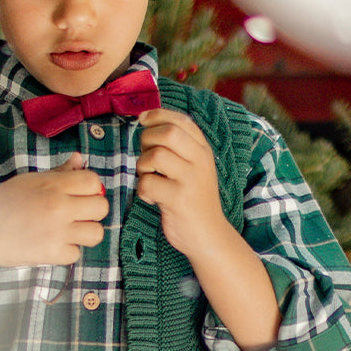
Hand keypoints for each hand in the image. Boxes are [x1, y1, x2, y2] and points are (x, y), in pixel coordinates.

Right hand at [0, 152, 107, 266]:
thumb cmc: (1, 203)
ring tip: (68, 231)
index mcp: (53, 185)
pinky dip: (66, 251)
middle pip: (101, 208)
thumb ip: (59, 172)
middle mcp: (59, 207)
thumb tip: (79, 159)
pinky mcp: (52, 254)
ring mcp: (57, 233)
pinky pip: (76, 254)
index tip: (80, 195)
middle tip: (76, 214)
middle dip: (92, 211)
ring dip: (85, 233)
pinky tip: (52, 244)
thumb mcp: (29, 181)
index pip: (93, 182)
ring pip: (96, 233)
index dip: (90, 188)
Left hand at [136, 110, 227, 256]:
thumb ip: (178, 146)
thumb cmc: (193, 198)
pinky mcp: (179, 200)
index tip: (143, 120)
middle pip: (167, 133)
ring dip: (142, 166)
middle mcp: (200, 161)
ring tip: (149, 178)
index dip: (158, 115)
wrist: (208, 234)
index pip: (181, 120)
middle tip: (147, 158)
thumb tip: (146, 120)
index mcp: (203, 150)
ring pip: (155, 156)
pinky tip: (152, 198)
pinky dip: (142, 191)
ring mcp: (191, 180)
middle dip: (147, 140)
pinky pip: (148, 184)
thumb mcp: (194, 167)